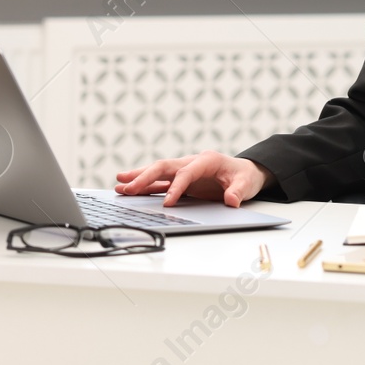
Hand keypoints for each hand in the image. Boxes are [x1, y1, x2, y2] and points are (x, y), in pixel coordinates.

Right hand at [114, 151, 271, 207]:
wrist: (245, 172)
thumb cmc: (244, 176)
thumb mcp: (246, 184)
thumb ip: (237, 192)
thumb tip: (231, 201)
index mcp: (206, 161)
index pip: (186, 173)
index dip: (176, 188)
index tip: (168, 203)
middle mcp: (191, 162)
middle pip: (164, 167)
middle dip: (145, 177)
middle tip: (127, 188)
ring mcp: (184, 170)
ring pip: (158, 171)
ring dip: (139, 178)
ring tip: (119, 185)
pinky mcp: (181, 179)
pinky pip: (160, 181)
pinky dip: (145, 184)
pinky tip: (129, 189)